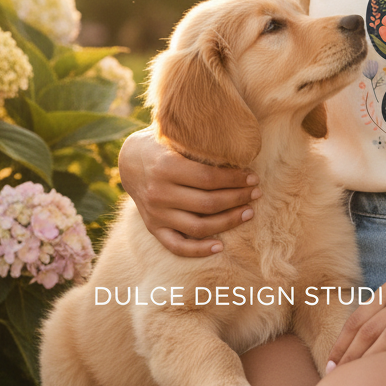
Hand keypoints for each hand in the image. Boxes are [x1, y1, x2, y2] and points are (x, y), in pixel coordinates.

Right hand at [117, 128, 260, 256]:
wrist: (129, 161)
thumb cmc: (163, 144)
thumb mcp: (177, 136)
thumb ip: (201, 143)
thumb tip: (239, 146)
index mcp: (166, 167)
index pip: (209, 179)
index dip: (235, 180)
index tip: (253, 178)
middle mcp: (159, 193)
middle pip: (208, 203)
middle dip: (238, 198)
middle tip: (257, 193)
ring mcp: (156, 214)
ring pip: (198, 226)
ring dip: (229, 222)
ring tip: (249, 212)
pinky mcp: (153, 228)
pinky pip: (177, 246)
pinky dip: (199, 250)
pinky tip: (220, 246)